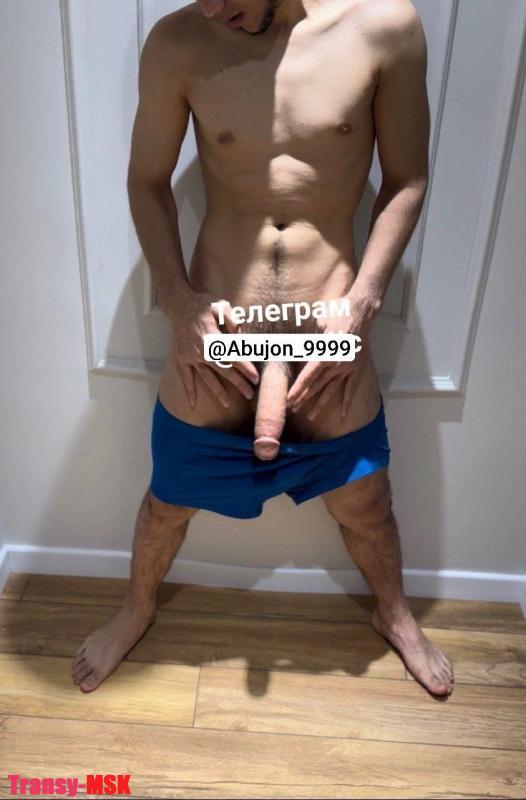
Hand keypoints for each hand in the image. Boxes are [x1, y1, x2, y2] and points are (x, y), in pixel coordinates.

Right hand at [171, 290, 259, 408]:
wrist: (179, 305)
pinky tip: (193, 404)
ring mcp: (190, 356)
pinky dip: (189, 390)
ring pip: (206, 377)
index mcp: (211, 336)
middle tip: (250, 394)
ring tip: (228, 404)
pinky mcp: (182, 358)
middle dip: (237, 383)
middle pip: (222, 370)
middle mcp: (201, 350)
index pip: (232, 355)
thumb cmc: (202, 305)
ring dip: (217, 391)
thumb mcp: (221, 305)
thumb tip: (242, 336)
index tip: (255, 377)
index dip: (245, 367)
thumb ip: (233, 319)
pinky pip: (186, 377)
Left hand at [286, 289, 380, 419]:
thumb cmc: (336, 314)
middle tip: (292, 410)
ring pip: (331, 390)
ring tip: (310, 416)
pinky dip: (347, 402)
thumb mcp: (317, 324)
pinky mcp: (357, 369)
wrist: (361, 311)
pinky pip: (351, 389)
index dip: (297, 389)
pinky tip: (342, 415)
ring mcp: (348, 368)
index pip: (308, 377)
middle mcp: (336, 365)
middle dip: (303, 399)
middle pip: (317, 386)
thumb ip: (308, 340)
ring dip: (319, 404)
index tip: (289, 400)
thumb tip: (295, 349)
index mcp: (325, 354)